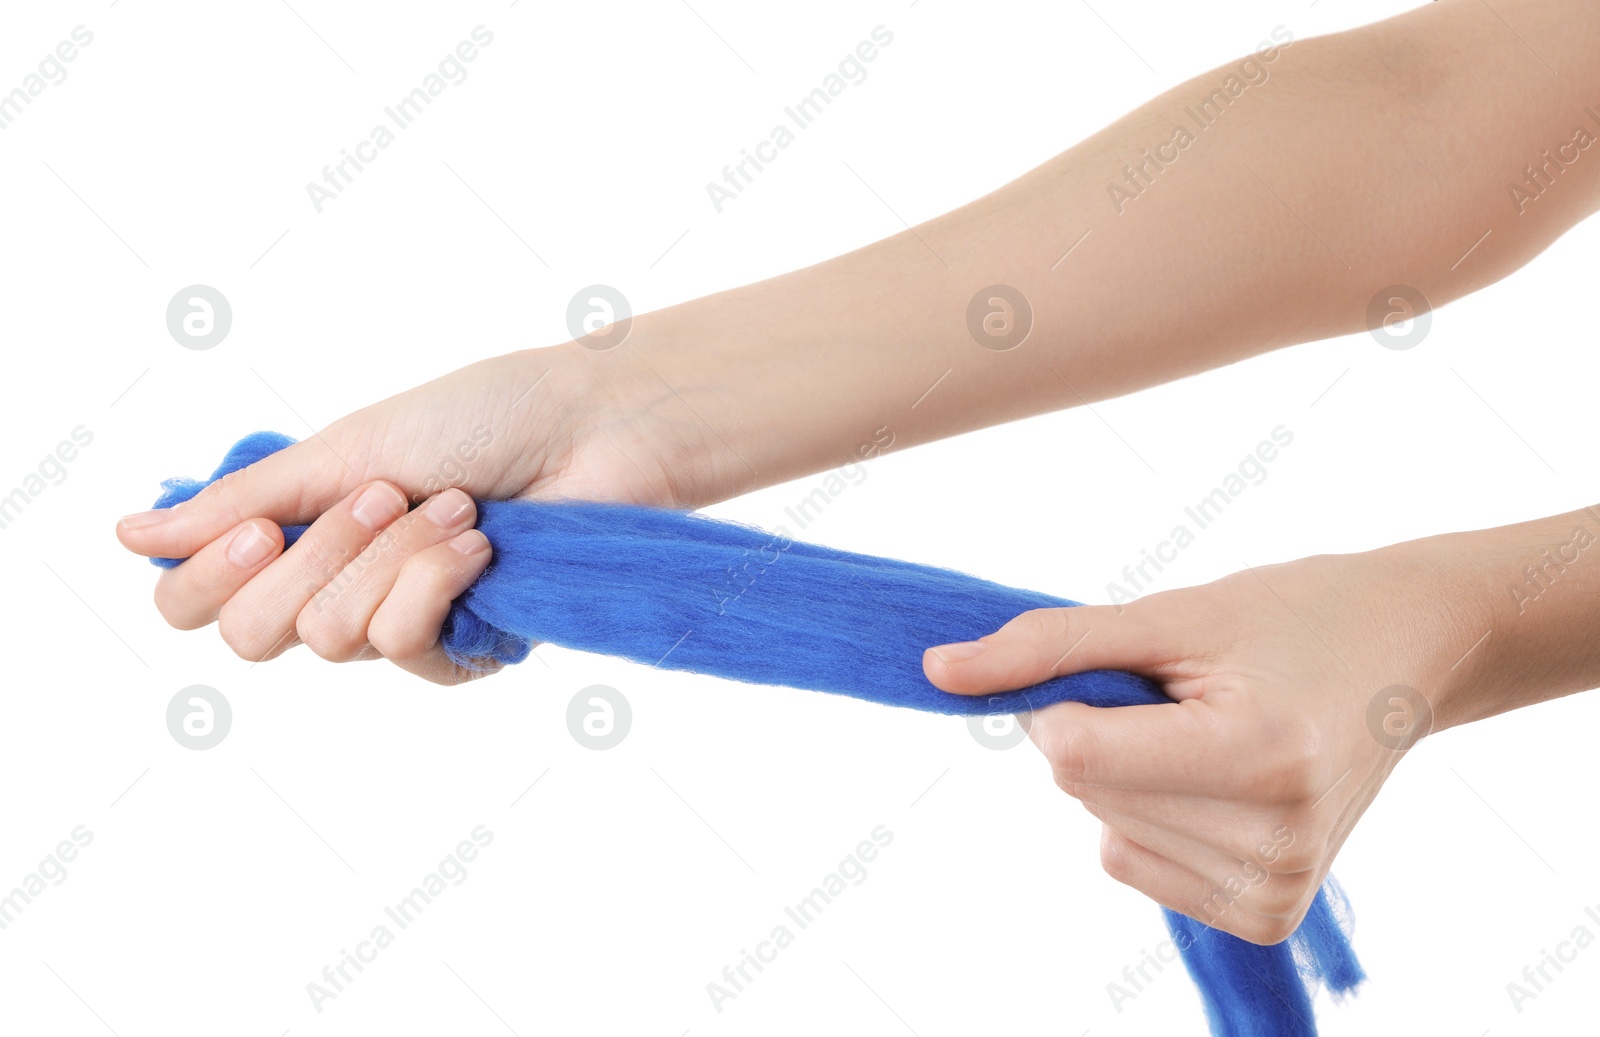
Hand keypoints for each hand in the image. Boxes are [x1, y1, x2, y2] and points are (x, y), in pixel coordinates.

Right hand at [115, 343, 731, 682]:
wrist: (586, 430)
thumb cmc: (478, 419)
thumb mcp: (343, 450)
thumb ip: (241, 502)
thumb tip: (130, 536)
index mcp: (299, 534)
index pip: (199, 605)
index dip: (209, 581)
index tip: (262, 529)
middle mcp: (338, 588)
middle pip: (256, 635)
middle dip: (320, 555)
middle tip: (387, 493)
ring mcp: (400, 626)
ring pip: (333, 639)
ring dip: (394, 556)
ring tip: (458, 507)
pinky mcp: (462, 651)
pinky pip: (405, 648)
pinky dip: (437, 583)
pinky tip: (482, 545)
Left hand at [922, 546, 1478, 943]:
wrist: (1406, 654)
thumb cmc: (1288, 618)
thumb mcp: (1167, 614)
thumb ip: (1046, 647)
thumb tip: (936, 670)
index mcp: (1262, 756)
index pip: (1072, 753)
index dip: (1071, 698)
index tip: (1134, 668)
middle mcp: (1276, 838)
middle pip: (1082, 789)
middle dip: (1107, 732)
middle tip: (1194, 697)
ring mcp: (1278, 887)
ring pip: (1103, 828)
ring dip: (1132, 776)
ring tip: (1217, 733)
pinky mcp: (1269, 914)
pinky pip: (1130, 863)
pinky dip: (1148, 818)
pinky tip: (1218, 781)